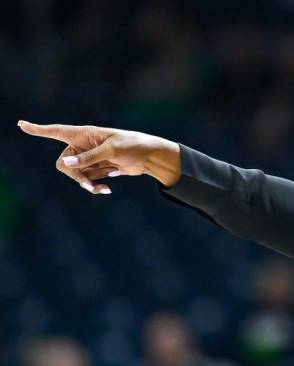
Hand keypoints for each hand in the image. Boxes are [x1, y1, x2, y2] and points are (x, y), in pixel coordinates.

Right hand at [17, 120, 179, 193]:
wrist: (150, 158)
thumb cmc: (133, 146)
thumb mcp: (112, 151)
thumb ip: (90, 158)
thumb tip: (67, 164)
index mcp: (84, 134)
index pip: (56, 131)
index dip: (38, 129)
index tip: (21, 125)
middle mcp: (83, 146)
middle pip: (64, 163)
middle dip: (75, 175)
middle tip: (88, 184)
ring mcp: (90, 158)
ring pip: (76, 175)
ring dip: (87, 183)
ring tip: (102, 189)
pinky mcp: (98, 169)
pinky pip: (88, 180)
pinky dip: (95, 186)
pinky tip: (107, 190)